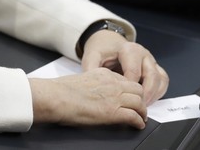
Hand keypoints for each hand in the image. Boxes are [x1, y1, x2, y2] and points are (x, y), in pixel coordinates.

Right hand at [28, 69, 147, 127]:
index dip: (129, 90)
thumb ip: (92, 83)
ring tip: (142, 118)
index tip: (129, 97)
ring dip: (142, 112)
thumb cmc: (61, 90)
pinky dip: (139, 122)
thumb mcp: (81, 79)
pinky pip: (134, 117)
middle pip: (137, 89)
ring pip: (139, 102)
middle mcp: (112, 83)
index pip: (125, 80)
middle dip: (141, 99)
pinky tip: (138, 125)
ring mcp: (114, 97)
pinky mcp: (113, 112)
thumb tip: (92, 94)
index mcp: (103, 73)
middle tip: (140, 107)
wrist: (56, 97)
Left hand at [81, 30, 168, 105]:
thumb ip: (91, 68)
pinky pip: (163, 82)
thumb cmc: (102, 50)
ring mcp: (151, 62)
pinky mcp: (155, 69)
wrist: (108, 42)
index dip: (129, 87)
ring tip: (142, 106)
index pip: (134, 70)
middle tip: (136, 106)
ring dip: (154, 95)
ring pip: (160, 79)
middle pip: (152, 75)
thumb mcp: (93, 55)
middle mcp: (143, 54)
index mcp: (129, 50)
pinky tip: (148, 101)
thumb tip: (92, 85)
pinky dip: (158, 93)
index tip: (122, 98)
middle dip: (145, 93)